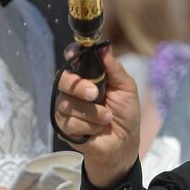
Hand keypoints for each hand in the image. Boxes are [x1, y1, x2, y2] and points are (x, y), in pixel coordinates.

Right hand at [53, 44, 140, 188]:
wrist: (124, 143)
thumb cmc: (125, 114)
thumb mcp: (126, 88)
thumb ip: (114, 68)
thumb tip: (104, 46)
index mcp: (88, 76)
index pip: (73, 60)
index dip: (72, 54)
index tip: (74, 54)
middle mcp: (73, 90)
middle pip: (63, 79)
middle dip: (79, 86)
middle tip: (94, 94)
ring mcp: (66, 108)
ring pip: (67, 103)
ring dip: (92, 113)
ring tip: (106, 119)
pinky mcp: (63, 127)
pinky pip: (69, 122)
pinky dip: (88, 126)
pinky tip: (96, 130)